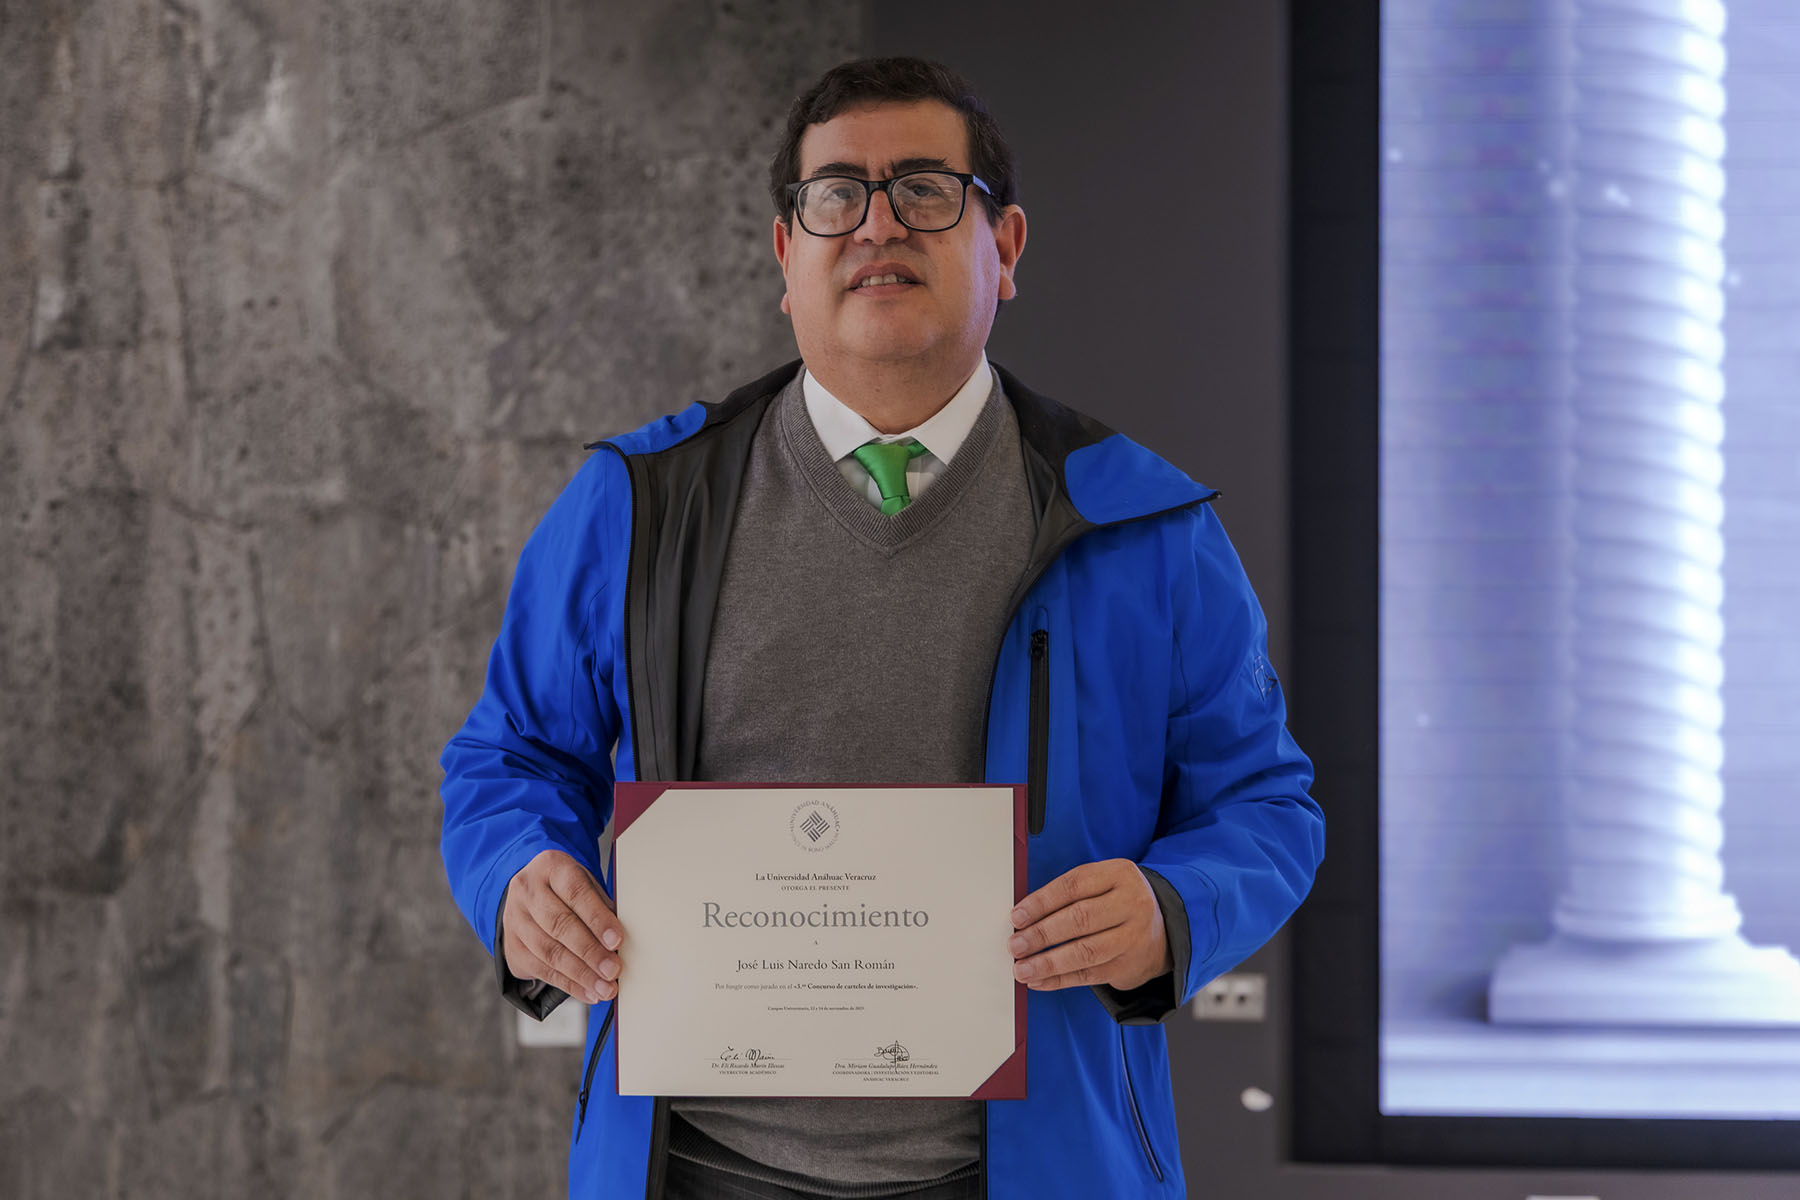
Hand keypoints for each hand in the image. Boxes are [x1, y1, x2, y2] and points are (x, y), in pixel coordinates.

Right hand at [502, 849, 624, 1004]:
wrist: (528, 893)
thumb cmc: (566, 890)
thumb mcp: (585, 884)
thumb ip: (601, 906)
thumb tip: (621, 941)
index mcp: (550, 867)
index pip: (576, 893)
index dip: (597, 919)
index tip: (617, 941)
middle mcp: (527, 891)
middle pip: (559, 925)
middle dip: (590, 952)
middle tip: (612, 970)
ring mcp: (514, 920)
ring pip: (548, 951)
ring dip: (580, 974)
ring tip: (604, 988)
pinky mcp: (511, 947)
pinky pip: (541, 970)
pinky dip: (568, 984)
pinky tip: (587, 991)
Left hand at [1008, 859, 1172, 991]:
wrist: (1163, 930)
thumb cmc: (1117, 903)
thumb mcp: (1102, 883)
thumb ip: (1068, 894)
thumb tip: (1023, 916)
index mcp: (1119, 874)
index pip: (1074, 886)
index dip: (1041, 902)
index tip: (1017, 916)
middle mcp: (1131, 903)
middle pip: (1080, 919)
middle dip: (1042, 934)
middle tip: (1016, 945)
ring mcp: (1133, 936)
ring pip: (1086, 951)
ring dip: (1048, 963)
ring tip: (1022, 969)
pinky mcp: (1130, 965)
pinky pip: (1090, 975)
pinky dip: (1060, 980)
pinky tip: (1040, 981)